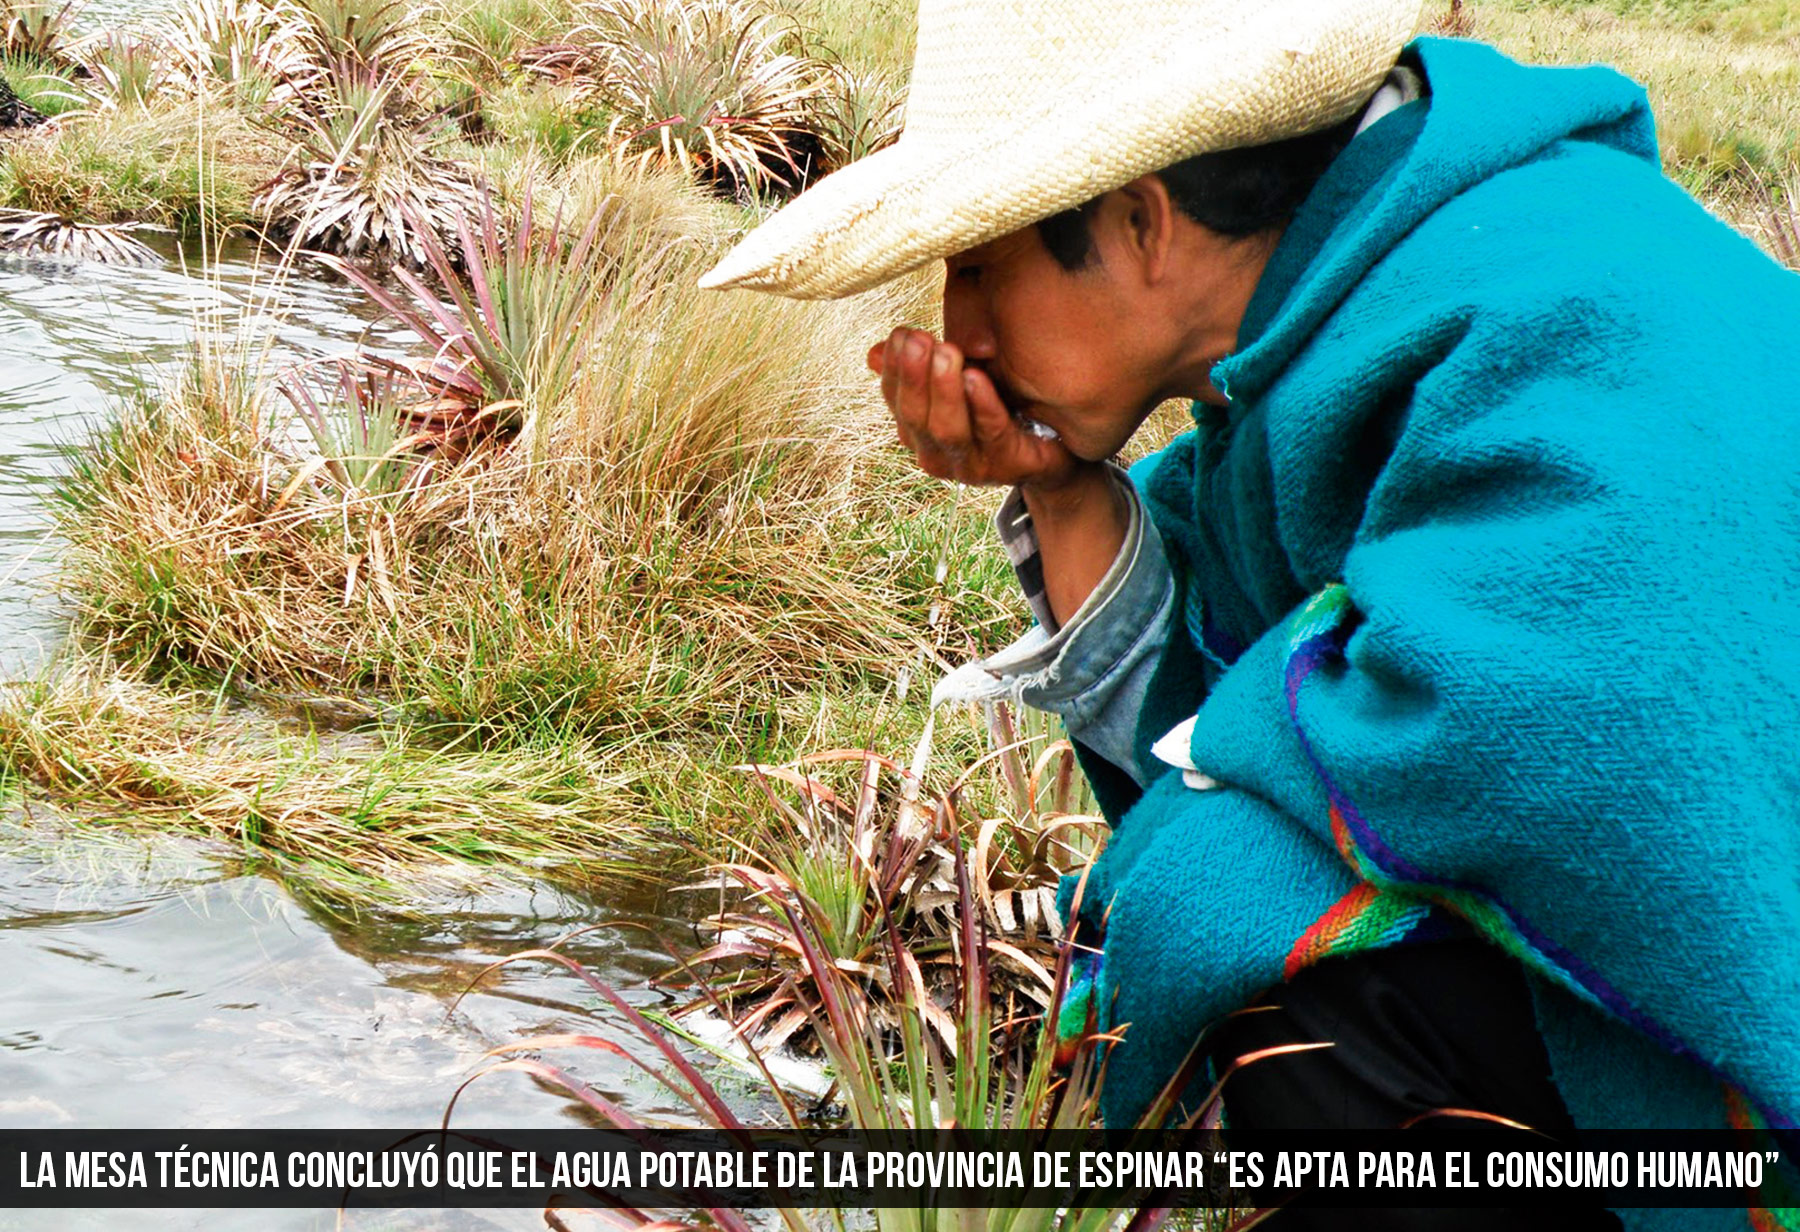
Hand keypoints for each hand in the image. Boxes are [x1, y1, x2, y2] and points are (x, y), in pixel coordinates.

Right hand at [867, 328, 1085, 491]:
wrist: (1055, 447)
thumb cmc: (1001, 407)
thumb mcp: (960, 379)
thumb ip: (924, 367)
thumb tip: (875, 353)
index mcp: (918, 432)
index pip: (894, 399)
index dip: (895, 367)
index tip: (901, 333)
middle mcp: (935, 454)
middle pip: (915, 417)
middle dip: (914, 377)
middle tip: (919, 340)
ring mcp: (969, 467)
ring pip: (946, 430)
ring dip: (944, 389)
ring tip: (946, 352)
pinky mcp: (1007, 467)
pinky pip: (991, 434)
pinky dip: (981, 405)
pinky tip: (976, 377)